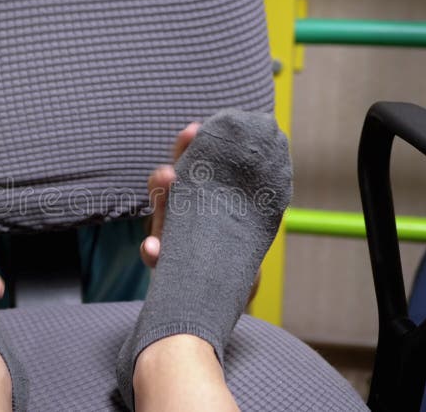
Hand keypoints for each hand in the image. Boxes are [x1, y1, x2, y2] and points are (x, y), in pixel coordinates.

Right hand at [139, 123, 261, 301]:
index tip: (196, 129)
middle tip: (181, 148)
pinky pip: (152, 255)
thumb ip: (253, 196)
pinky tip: (153, 249)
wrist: (228, 296)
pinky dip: (152, 250)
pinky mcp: (164, 264)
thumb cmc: (236, 254)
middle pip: (169, 182)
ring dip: (160, 192)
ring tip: (167, 178)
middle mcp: (180, 213)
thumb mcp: (247, 222)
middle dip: (173, 161)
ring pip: (157, 210)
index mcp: (200, 198)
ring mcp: (169, 237)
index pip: (192, 167)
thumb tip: (274, 151)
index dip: (191, 146)